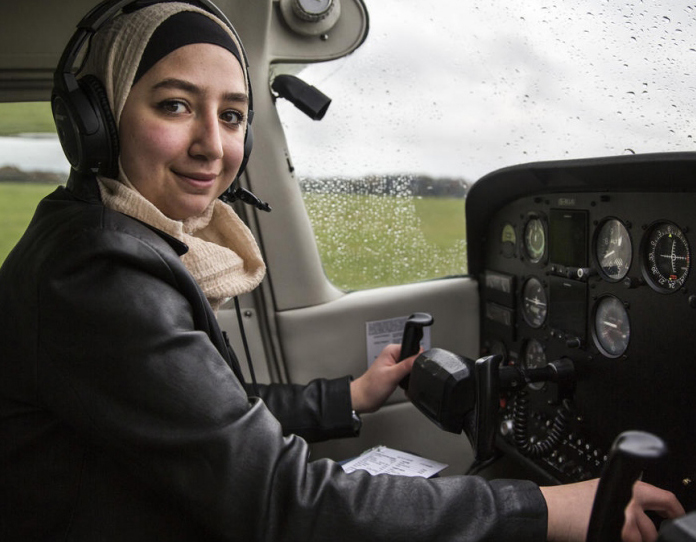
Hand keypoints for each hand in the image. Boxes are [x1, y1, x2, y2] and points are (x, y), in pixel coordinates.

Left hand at [349, 344, 417, 413]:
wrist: (364, 399)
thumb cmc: (371, 387)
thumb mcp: (392, 375)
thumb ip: (407, 365)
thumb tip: (420, 356)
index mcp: (392, 350)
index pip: (412, 348)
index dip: (416, 358)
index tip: (412, 368)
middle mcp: (393, 356)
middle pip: (413, 358)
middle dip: (413, 369)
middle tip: (404, 377)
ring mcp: (394, 365)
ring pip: (411, 367)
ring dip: (410, 375)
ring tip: (400, 381)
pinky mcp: (395, 373)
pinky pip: (407, 374)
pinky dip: (407, 380)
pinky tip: (402, 384)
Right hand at [541, 479, 683, 541]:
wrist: (552, 510)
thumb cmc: (569, 502)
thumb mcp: (601, 491)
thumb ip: (623, 497)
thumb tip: (640, 511)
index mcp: (628, 486)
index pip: (664, 498)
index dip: (673, 510)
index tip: (674, 516)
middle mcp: (631, 501)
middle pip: (653, 527)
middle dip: (646, 535)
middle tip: (634, 535)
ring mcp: (627, 519)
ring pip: (642, 538)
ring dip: (632, 540)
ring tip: (612, 533)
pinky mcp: (621, 533)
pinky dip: (621, 540)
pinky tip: (604, 535)